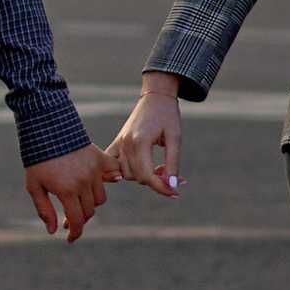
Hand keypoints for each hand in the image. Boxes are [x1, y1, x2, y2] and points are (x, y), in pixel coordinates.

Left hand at [25, 145, 108, 241]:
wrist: (46, 128)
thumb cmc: (37, 158)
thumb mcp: (34, 186)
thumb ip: (44, 209)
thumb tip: (53, 231)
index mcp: (67, 190)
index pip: (77, 220)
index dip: (74, 233)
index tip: (70, 238)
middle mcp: (83, 182)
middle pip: (89, 211)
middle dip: (79, 218)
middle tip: (68, 217)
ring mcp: (94, 170)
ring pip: (100, 198)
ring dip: (90, 203)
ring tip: (78, 199)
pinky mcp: (100, 158)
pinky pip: (114, 173)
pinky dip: (113, 179)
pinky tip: (107, 183)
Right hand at [106, 77, 182, 197]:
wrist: (156, 96)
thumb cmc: (168, 115)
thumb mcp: (175, 138)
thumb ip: (172, 163)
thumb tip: (172, 186)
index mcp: (139, 141)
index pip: (146, 176)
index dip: (162, 188)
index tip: (176, 193)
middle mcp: (125, 143)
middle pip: (137, 177)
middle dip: (155, 181)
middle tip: (171, 174)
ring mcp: (119, 143)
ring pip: (127, 174)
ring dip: (144, 176)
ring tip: (161, 167)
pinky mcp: (117, 142)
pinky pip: (114, 164)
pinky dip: (122, 172)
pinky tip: (139, 171)